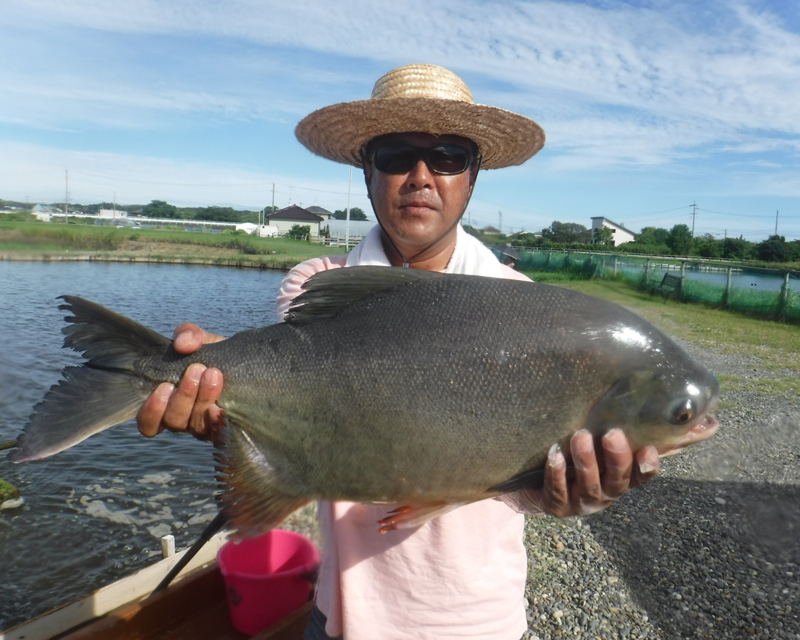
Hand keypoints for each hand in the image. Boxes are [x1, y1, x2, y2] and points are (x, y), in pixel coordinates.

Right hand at [136, 323, 225, 440]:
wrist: (250, 365)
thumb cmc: (218, 356)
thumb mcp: (202, 341)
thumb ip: (189, 335)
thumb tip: (183, 344)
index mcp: (170, 404)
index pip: (149, 423)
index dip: (151, 410)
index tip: (164, 386)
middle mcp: (186, 420)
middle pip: (174, 420)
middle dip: (184, 394)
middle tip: (197, 369)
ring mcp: (207, 428)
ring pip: (195, 424)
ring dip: (202, 398)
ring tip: (213, 373)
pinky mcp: (228, 431)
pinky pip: (219, 434)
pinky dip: (217, 421)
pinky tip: (221, 406)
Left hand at [508, 429, 660, 516]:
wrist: (533, 486)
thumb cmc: (570, 454)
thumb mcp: (591, 441)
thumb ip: (610, 428)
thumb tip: (634, 399)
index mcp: (617, 477)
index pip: (640, 475)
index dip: (647, 466)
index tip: (649, 449)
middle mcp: (604, 493)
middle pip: (617, 480)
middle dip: (617, 458)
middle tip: (612, 434)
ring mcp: (581, 503)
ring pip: (589, 486)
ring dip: (586, 462)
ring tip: (580, 437)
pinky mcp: (556, 506)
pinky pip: (558, 492)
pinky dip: (557, 473)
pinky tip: (554, 454)